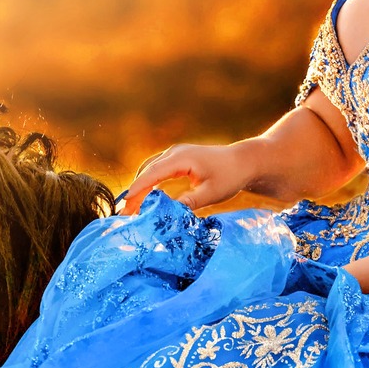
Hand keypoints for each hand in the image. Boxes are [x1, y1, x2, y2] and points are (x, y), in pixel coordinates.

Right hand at [118, 141, 256, 215]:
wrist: (243, 161)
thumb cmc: (230, 176)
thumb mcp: (212, 193)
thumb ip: (191, 202)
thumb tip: (170, 213)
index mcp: (182, 158)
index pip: (153, 174)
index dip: (137, 189)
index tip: (125, 203)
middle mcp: (175, 153)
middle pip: (147, 172)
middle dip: (135, 193)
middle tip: (125, 214)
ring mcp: (175, 154)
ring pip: (149, 170)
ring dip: (140, 188)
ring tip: (131, 209)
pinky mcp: (178, 158)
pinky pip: (157, 170)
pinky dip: (148, 183)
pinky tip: (144, 198)